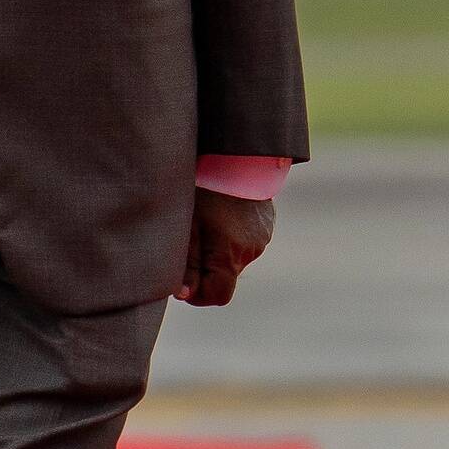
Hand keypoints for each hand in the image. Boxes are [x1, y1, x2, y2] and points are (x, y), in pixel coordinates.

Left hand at [176, 187, 276, 306]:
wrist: (236, 152)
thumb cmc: (204, 186)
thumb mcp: (187, 224)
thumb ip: (186, 263)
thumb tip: (183, 295)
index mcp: (230, 253)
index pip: (217, 296)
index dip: (196, 293)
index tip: (182, 276)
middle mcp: (251, 251)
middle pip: (224, 277)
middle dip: (204, 268)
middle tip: (188, 239)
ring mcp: (262, 238)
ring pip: (233, 259)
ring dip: (217, 250)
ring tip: (204, 221)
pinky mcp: (266, 225)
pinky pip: (244, 243)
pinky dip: (230, 237)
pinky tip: (221, 213)